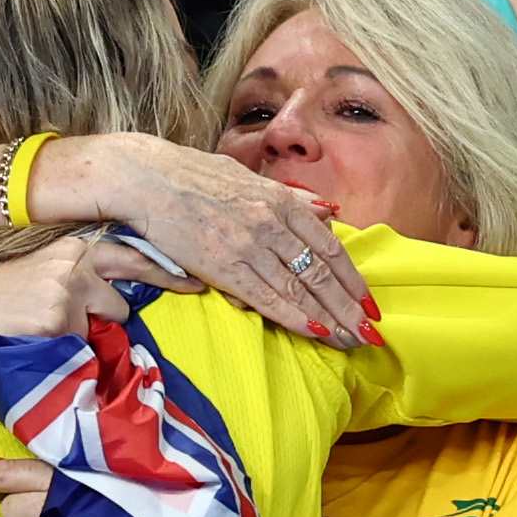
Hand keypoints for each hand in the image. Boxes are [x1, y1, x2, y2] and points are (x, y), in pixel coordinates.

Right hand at [0, 235, 197, 359]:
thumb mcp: (36, 274)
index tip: (198, 284)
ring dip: (78, 345)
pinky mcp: (54, 324)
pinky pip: (75, 356)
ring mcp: (66, 293)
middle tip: (60, 330)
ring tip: (34, 335)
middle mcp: (75, 264)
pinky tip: (25, 344)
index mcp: (72, 247)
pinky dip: (58, 361)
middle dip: (101, 326)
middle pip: (120, 308)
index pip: (132, 257)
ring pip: (99, 336)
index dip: (166, 273)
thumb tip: (113, 307)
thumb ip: (75, 282)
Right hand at [100, 134, 375, 346]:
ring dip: (328, 318)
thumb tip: (327, 211)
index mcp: (281, 200)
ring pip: (300, 289)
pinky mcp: (223, 267)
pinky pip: (267, 298)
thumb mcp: (250, 177)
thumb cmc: (193, 176)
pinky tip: (315, 333)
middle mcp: (272, 223)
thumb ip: (290, 197)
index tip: (369, 302)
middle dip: (349, 307)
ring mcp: (249, 246)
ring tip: (349, 340)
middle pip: (321, 273)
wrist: (146, 178)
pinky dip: (294, 317)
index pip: (329, 247)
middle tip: (370, 333)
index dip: (353, 278)